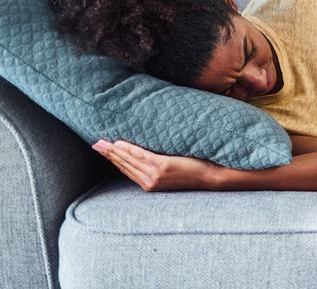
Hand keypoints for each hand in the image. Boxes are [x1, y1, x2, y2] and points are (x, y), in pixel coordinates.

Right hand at [91, 139, 220, 191]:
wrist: (211, 177)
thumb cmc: (195, 171)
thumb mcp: (173, 171)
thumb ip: (160, 166)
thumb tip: (151, 153)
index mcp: (151, 184)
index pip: (127, 170)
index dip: (114, 160)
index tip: (103, 151)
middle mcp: (150, 182)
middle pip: (124, 165)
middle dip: (108, 155)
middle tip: (94, 144)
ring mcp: (155, 175)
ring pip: (129, 160)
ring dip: (114, 151)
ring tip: (102, 143)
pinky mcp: (162, 167)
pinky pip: (141, 156)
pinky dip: (129, 149)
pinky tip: (119, 143)